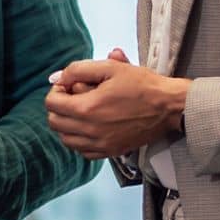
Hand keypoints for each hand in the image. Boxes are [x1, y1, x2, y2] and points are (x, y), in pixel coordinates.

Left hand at [45, 55, 186, 158]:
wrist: (168, 106)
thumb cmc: (142, 84)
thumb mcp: (110, 67)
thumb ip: (78, 70)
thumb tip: (56, 78)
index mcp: (87, 108)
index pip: (51, 103)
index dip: (56, 90)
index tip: (68, 85)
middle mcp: (90, 130)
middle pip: (54, 122)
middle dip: (58, 107)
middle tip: (73, 96)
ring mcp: (100, 144)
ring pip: (65, 139)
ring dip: (67, 124)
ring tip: (81, 111)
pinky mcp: (110, 152)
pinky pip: (82, 151)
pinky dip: (79, 140)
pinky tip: (90, 127)